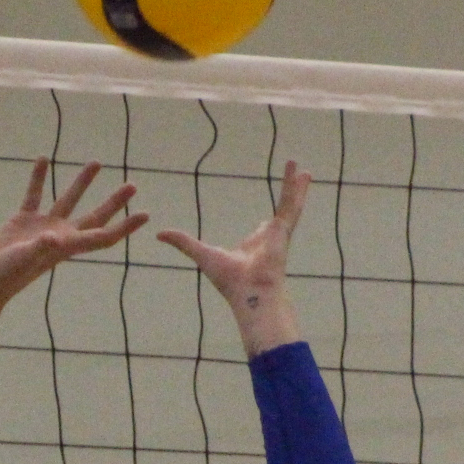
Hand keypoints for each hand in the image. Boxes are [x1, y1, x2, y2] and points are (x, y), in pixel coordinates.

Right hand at [0, 158, 146, 345]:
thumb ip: (39, 248)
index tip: (145, 215)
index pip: (103, 236)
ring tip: (96, 163)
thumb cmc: (6, 275)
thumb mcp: (24, 260)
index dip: (125, 227)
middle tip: (132, 185)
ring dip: (82, 182)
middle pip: (94, 216)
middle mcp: (60, 235)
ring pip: (68, 199)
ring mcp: (42, 226)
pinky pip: (35, 194)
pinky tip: (43, 160)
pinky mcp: (23, 220)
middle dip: (114, 202)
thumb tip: (52, 237)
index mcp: (67, 246)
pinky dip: (39, 178)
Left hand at [158, 160, 310, 355]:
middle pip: (280, 214)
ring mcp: (280, 234)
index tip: (264, 224)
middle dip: (287, 199)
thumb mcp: (202, 254)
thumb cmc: (230, 282)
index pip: (260, 233)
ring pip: (290, 205)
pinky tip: (303, 174)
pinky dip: (296, 189)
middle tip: (295, 185)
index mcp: (254, 247)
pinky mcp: (284, 229)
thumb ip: (183, 242)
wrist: (249, 293)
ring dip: (296, 187)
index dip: (263, 228)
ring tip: (305, 170)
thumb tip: (159, 234)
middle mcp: (270, 240)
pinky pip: (291, 204)